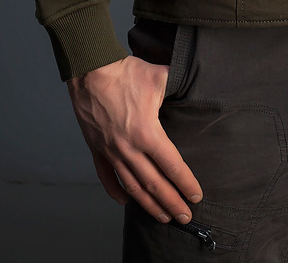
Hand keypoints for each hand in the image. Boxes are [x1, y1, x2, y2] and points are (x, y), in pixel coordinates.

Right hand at [66, 54, 202, 223]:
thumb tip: (198, 82)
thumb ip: (179, 84)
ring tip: (163, 217)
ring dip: (149, 204)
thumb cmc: (125, 72)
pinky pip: (107, 176)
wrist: (89, 69)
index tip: (196, 196)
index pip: (172, 165)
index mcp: (147, 133)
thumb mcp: (160, 76)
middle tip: (186, 218)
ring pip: (132, 186)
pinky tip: (126, 202)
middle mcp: (129, 148)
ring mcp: (111, 151)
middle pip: (154, 184)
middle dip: (172, 203)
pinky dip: (116, 192)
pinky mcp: (96, 148)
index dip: (186, 183)